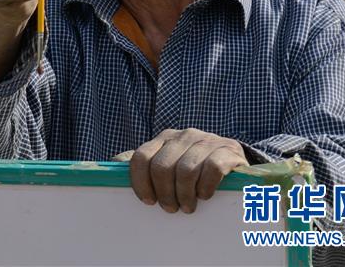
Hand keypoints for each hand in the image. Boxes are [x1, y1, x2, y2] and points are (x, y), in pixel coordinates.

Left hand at [128, 128, 248, 213]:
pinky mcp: (227, 150)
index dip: (140, 182)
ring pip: (185, 171)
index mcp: (164, 139)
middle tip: (171, 209)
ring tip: (188, 207)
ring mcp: (206, 140)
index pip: (141, 157)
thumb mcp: (167, 161)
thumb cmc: (193, 167)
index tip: (148, 201)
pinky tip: (205, 196)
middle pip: (162, 167)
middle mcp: (183, 135)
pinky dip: (205, 187)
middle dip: (164, 194)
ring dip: (185, 196)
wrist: (232, 159)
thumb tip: (111, 164)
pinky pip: (211, 170)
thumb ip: (142, 163)